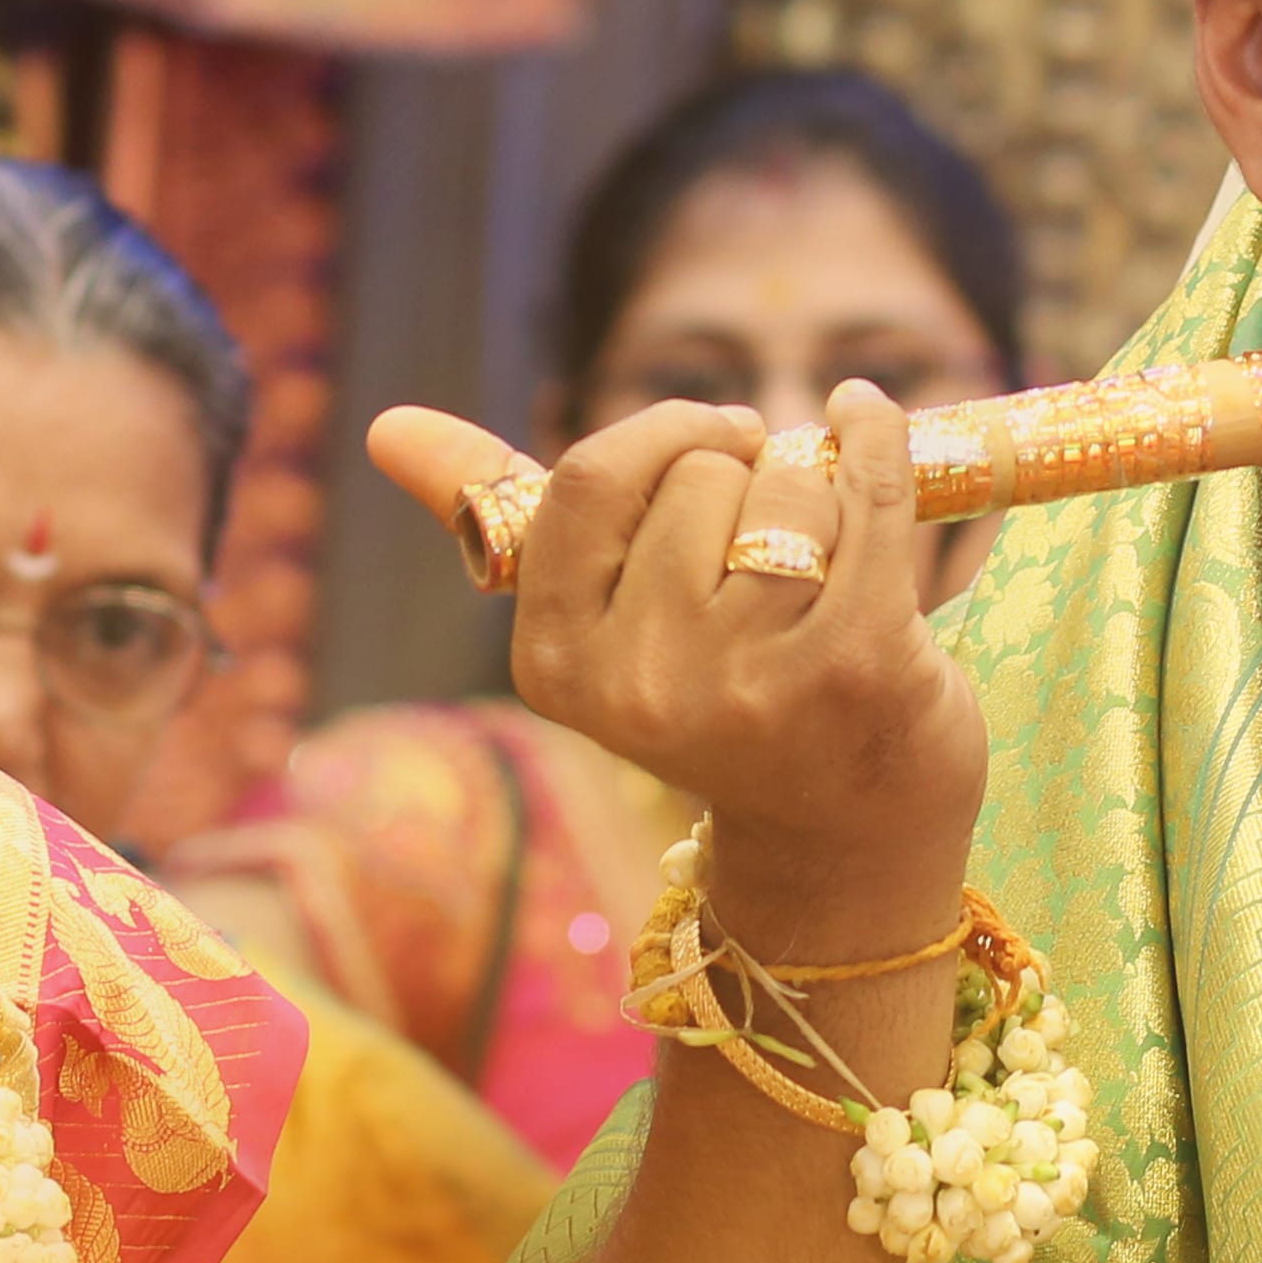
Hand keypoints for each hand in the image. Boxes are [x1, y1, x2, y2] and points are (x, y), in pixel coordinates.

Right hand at [363, 383, 983, 957]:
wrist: (843, 848)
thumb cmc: (722, 706)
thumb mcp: (605, 627)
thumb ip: (504, 517)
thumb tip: (383, 426)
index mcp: (558, 666)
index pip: (589, 479)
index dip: (662, 436)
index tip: (717, 439)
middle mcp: (642, 683)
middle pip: (698, 475)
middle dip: (749, 475)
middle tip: (775, 545)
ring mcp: (749, 680)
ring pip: (786, 489)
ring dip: (822, 495)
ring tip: (827, 569)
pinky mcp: (856, 667)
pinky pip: (870, 491)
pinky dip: (878, 431)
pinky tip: (866, 414)